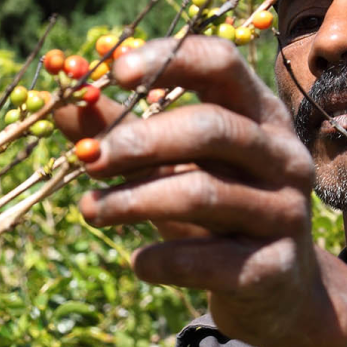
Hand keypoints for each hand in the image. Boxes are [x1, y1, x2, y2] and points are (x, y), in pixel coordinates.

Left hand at [54, 36, 320, 345]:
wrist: (275, 286)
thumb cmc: (217, 210)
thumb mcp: (175, 165)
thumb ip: (124, 132)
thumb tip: (60, 104)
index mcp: (262, 115)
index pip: (222, 63)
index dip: (168, 60)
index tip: (113, 73)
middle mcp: (284, 156)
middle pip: (212, 128)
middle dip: (140, 141)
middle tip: (88, 160)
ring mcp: (286, 212)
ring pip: (204, 193)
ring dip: (133, 201)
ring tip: (91, 212)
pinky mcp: (274, 267)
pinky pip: (205, 260)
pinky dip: (160, 260)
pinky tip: (139, 262)